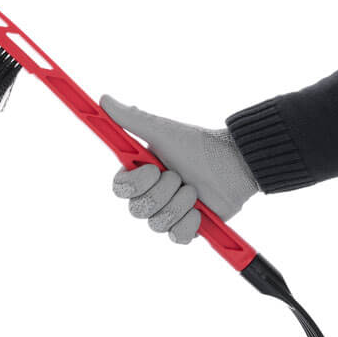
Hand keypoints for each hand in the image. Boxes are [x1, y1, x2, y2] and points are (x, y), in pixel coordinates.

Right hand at [101, 95, 257, 243]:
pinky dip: (190, 223)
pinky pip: (177, 237)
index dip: (134, 184)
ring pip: (157, 224)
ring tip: (194, 190)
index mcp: (141, 173)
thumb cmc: (197, 145)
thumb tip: (103, 99)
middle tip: (180, 177)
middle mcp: (151, 195)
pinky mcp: (187, 228)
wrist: (234, 164)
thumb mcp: (161, 130)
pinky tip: (200, 210)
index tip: (153, 169)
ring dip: (179, 204)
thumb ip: (131, 119)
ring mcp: (169, 213)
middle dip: (163, 193)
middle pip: (138, 210)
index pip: (120, 189)